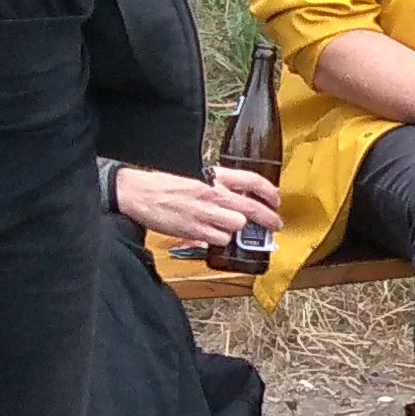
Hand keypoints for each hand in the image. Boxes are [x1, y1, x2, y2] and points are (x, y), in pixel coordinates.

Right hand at [114, 164, 280, 245]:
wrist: (138, 193)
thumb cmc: (165, 185)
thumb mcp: (196, 178)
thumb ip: (219, 186)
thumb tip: (241, 198)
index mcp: (214, 176)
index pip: (251, 180)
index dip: (269, 191)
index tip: (276, 199)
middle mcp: (214, 193)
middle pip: (252, 207)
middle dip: (268, 219)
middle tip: (275, 225)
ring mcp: (206, 212)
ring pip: (237, 225)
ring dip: (236, 228)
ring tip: (227, 225)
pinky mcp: (196, 229)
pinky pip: (221, 239)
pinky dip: (219, 239)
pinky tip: (211, 233)